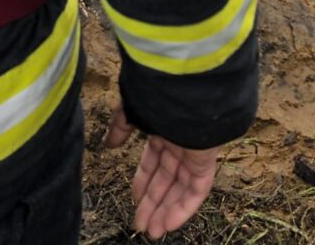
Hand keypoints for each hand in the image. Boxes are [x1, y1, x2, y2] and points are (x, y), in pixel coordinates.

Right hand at [105, 106, 219, 239]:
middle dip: (154, 202)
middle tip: (141, 225)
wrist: (184, 84)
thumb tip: (109, 144)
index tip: (134, 198)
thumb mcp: (131, 110)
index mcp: (163, 128)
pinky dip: (184, 208)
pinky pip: (197, 189)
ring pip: (180, 187)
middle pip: (166, 178)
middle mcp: (179, 141)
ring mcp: (193, 151)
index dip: (144, 180)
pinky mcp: (205, 160)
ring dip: (166, 211)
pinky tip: (169, 224)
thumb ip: (120, 127)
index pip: (154, 160)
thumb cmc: (155, 93)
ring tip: (152, 232)